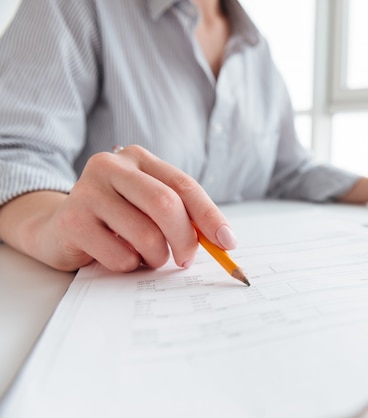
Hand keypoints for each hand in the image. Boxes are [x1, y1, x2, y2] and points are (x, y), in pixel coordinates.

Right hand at [0, 145, 235, 271]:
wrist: (58, 228)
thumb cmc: (116, 219)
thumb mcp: (150, 208)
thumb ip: (183, 215)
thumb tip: (223, 240)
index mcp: (138, 159)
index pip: (184, 185)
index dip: (210, 216)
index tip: (228, 242)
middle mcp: (111, 166)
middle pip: (165, 205)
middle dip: (186, 239)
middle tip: (186, 259)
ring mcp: (87, 191)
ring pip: (146, 235)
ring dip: (156, 257)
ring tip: (147, 257)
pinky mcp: (72, 221)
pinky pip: (120, 256)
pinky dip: (130, 266)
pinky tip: (119, 257)